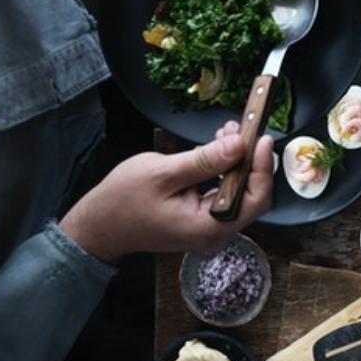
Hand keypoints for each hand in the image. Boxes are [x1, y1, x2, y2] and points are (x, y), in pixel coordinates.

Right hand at [59, 121, 273, 263]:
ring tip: (227, 132)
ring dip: (236, 159)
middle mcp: (216, 233)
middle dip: (249, 158)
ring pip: (237, 190)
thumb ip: (204, 161)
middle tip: (243, 127)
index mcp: (208, 228)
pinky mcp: (203, 218)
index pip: (254, 199)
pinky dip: (224, 168)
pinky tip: (219, 147)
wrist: (98, 226)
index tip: (262, 138)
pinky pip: (223, 192)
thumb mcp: (162, 173)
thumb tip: (239, 144)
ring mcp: (210, 228)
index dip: (262, 167)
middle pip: (250, 193)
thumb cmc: (122, 201)